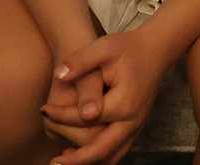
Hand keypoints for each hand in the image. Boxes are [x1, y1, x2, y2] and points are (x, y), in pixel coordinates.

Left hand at [47, 27, 175, 162]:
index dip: (60, 116)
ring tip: (63, 161)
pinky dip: (99, 156)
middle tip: (53, 162)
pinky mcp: (135, 127)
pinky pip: (117, 150)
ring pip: (111, 156)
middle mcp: (132, 120)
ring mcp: (136, 126)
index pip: (85, 119)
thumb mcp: (104, 47)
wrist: (156, 49)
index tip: (43, 109)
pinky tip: (78, 152)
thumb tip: (59, 76)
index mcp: (123, 104)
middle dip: (76, 160)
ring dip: (88, 161)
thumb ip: (81, 61)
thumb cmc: (128, 48)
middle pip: (100, 150)